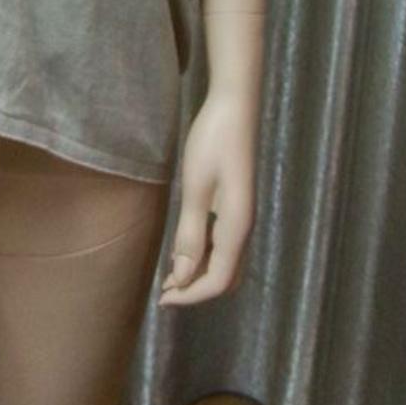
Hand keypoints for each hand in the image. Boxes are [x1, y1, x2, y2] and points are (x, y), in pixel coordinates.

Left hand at [157, 90, 258, 306]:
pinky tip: (187, 245)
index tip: (161, 298)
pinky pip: (225, 243)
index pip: (217, 280)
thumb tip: (183, 277)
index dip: (190, 296)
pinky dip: (206, 255)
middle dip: (197, 290)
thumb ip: (190, 234)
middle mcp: (245, 227)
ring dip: (201, 273)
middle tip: (165, 290)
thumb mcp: (196, 188)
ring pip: (228, 262)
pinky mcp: (237, 203)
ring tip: (171, 274)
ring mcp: (243, 215)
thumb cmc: (212, 141)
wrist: (235, 106)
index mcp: (237, 227)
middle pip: (227, 277)